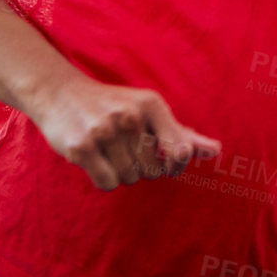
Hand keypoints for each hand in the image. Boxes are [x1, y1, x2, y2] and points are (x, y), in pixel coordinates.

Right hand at [30, 72, 221, 191]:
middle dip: (139, 167)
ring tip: (106, 149)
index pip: (180, 151)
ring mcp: (105, 130)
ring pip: (129, 179)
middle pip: (152, 171)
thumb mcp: (147, 110)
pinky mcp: (82, 147)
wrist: (60, 93)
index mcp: (151, 104)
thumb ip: (180, 133)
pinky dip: (102, 178)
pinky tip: (93, 158)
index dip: (174, 165)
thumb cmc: (112, 105)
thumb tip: (217, 150)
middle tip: (122, 146)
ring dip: (119, 172)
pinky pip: (107, 183)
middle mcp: (130, 114)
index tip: (164, 163)